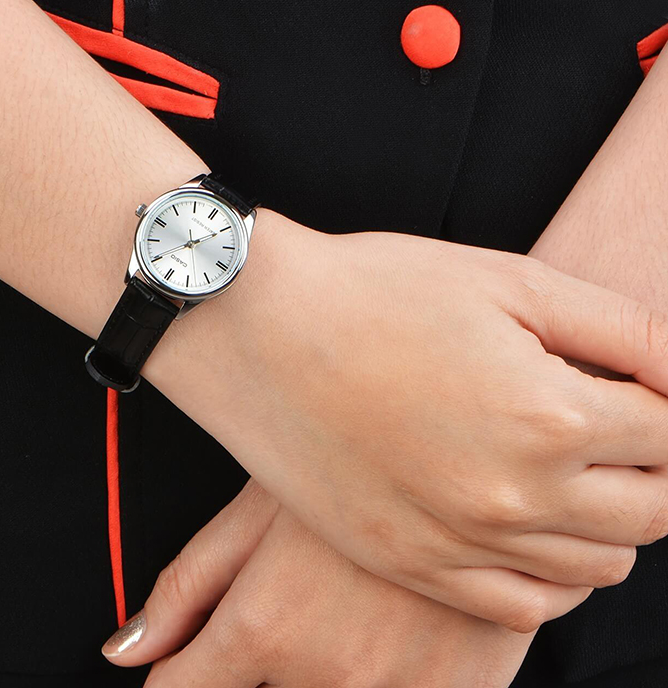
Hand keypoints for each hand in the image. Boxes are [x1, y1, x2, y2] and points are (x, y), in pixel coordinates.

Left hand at [103, 482, 533, 687]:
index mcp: (267, 625)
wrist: (488, 450)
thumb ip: (190, 583)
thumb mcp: (269, 501)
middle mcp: (326, 675)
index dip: (176, 681)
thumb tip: (125, 649)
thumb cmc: (368, 457)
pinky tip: (385, 634)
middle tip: (286, 617)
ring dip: (312, 677)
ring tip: (340, 613)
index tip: (186, 668)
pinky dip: (375, 682)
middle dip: (250, 675)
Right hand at [156, 212, 667, 631]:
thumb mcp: (509, 280)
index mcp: (549, 417)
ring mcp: (457, 541)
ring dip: (610, 519)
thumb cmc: (375, 292)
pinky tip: (532, 525)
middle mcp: (514, 498)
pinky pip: (521, 606)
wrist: (258, 328)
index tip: (645, 389)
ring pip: (596, 566)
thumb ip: (621, 328)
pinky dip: (553, 575)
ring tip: (570, 468)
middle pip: (650, 512)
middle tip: (619, 424)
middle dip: (655, 466)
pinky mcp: (409, 560)